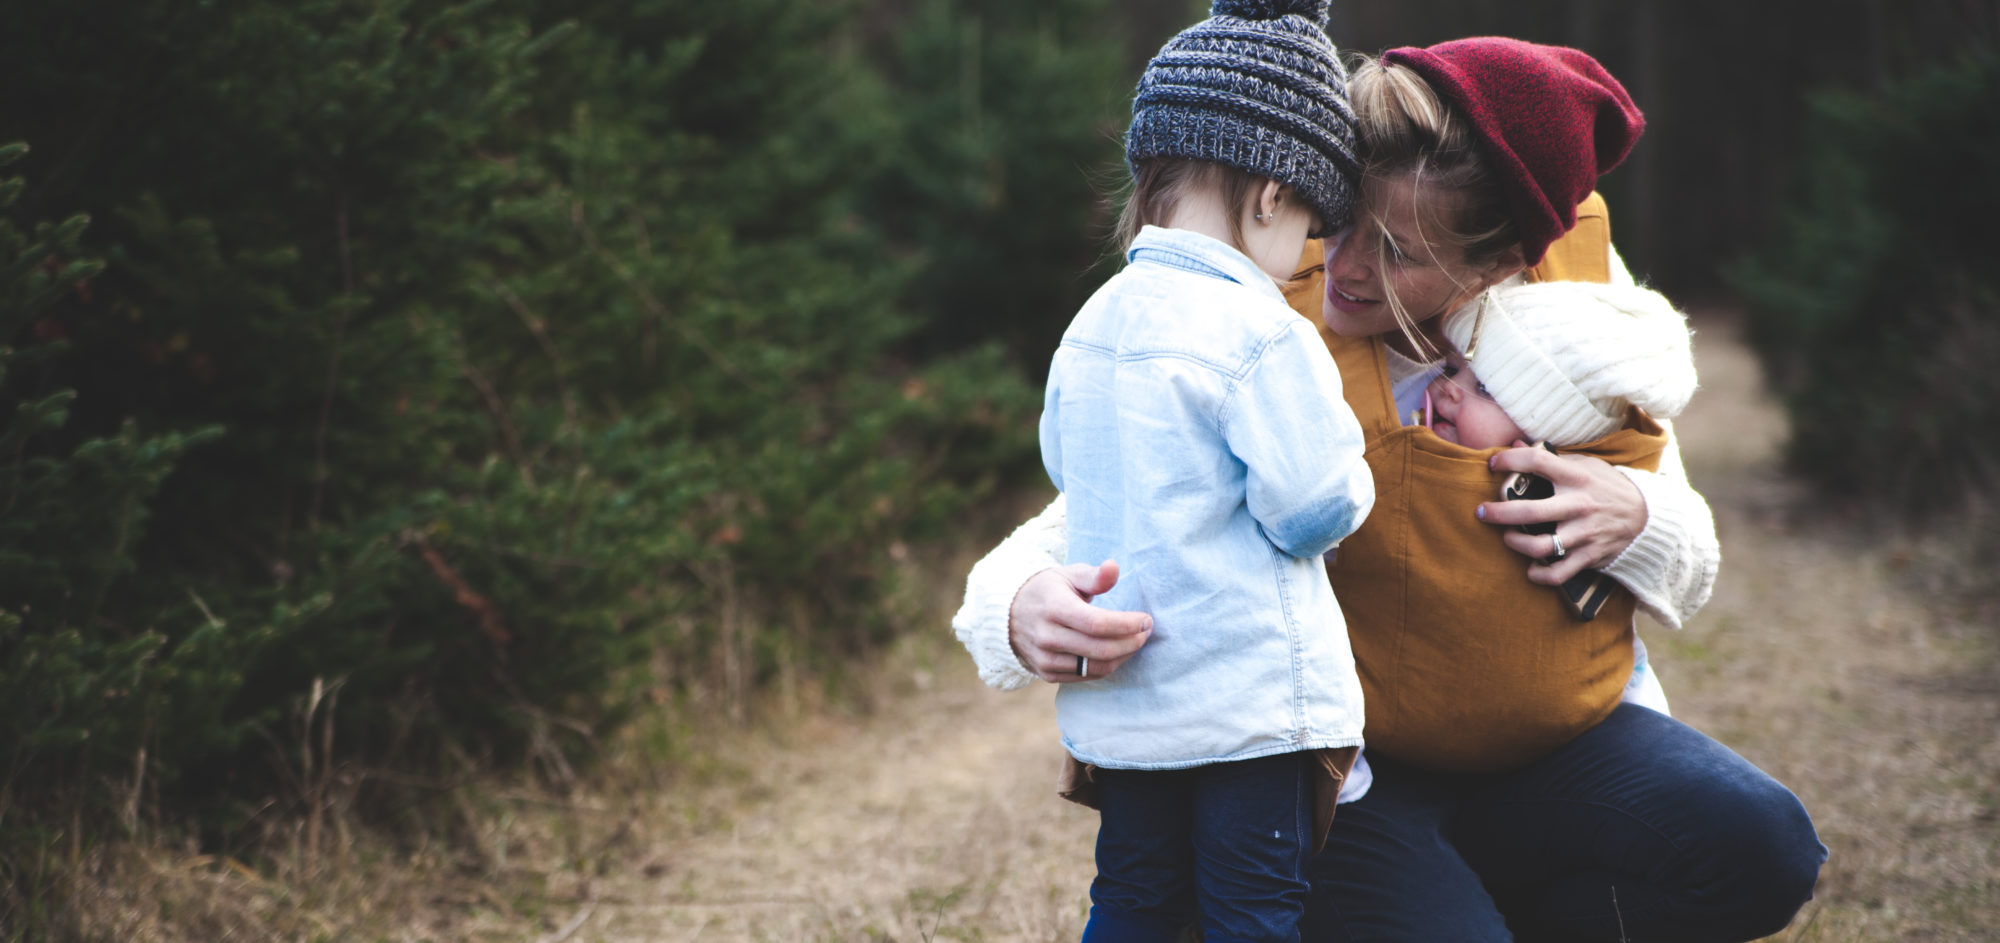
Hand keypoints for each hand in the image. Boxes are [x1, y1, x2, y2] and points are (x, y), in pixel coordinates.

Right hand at [1009, 559, 1152, 682]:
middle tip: (1146, 631)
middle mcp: (1047, 636)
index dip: (1126, 624)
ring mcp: (1046, 658)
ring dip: (1123, 656)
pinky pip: (1086, 676)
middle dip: (1131, 642)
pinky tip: (1117, 652)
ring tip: (1135, 642)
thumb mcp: (1068, 575)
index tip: (1146, 620)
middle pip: (1100, 649)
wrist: (1009, 614)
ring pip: (1096, 667)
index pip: (1097, 624)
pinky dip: (1107, 666)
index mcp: (1054, 607)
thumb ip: (1094, 576)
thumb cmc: (1048, 591)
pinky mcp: (1047, 674)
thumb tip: (1114, 568)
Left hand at [1478, 443, 1647, 585]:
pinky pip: (1559, 572)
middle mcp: (1579, 505)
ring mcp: (1584, 533)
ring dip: (1515, 544)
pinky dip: (1540, 574)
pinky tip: (1530, 569)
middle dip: (1498, 513)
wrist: (1647, 517)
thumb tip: (1515, 442)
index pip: (1537, 462)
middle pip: (1530, 512)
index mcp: (1577, 477)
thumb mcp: (1586, 465)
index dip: (1510, 460)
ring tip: (1508, 537)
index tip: (1492, 463)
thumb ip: (1551, 457)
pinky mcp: (1590, 556)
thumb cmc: (1607, 487)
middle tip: (1481, 512)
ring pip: (1540, 546)